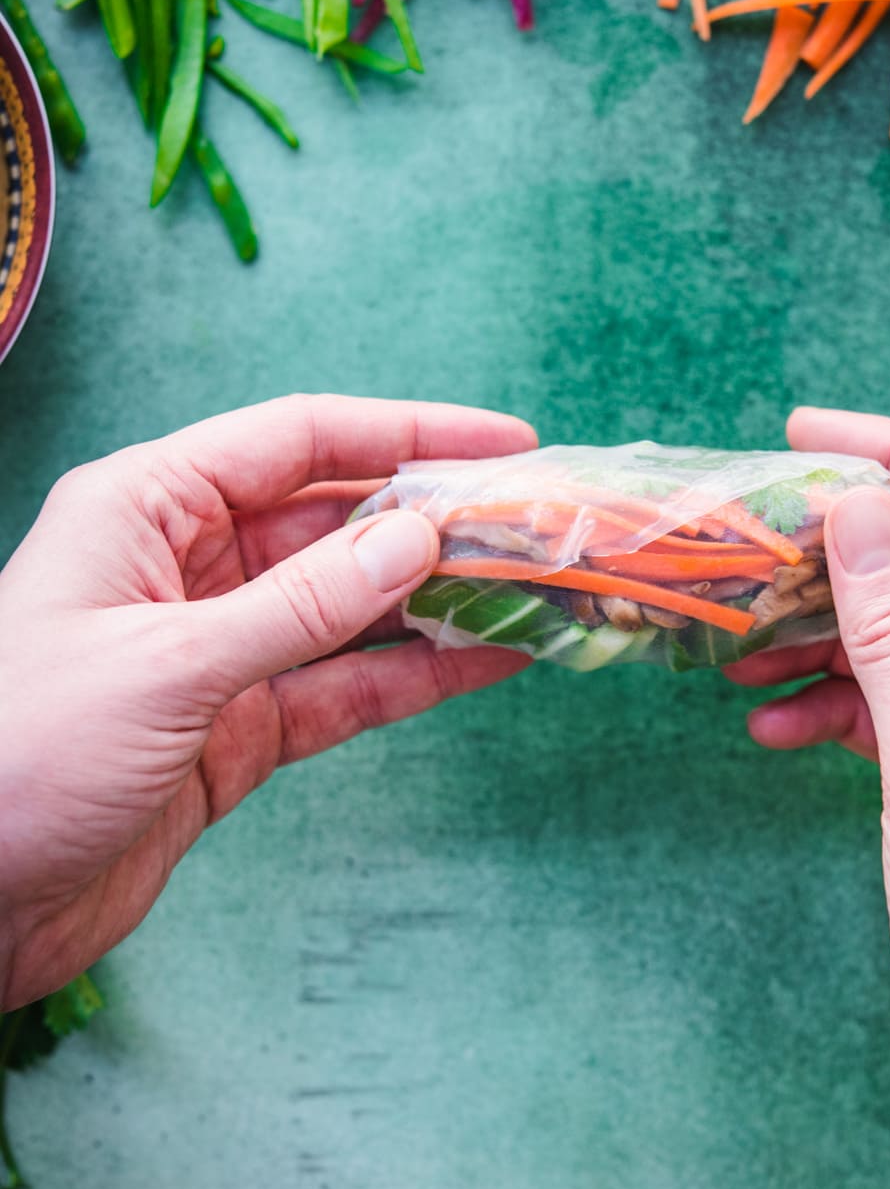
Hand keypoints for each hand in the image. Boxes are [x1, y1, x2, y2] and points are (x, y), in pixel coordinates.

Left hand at [0, 395, 535, 1008]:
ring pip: (350, 610)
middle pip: (336, 524)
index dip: (407, 434)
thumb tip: (416, 542)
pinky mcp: (235, 732)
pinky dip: (412, 676)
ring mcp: (217, 652)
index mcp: (147, 509)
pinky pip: (341, 688)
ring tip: (535, 593)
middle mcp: (187, 567)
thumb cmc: (20, 754)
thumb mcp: (169, 664)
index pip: (298, 441)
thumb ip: (301, 605)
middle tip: (539, 531)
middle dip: (437, 526)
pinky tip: (485, 660)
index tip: (505, 442)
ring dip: (437, 603)